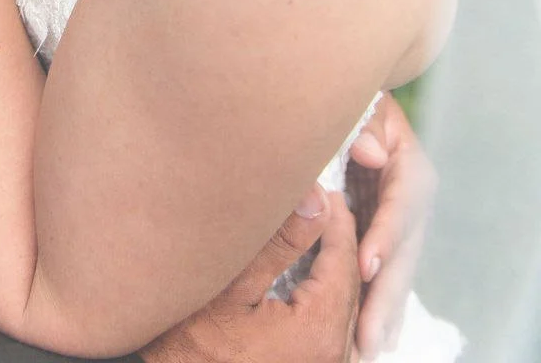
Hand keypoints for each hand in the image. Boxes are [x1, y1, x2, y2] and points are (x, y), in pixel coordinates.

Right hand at [142, 191, 359, 362]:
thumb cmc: (191, 342)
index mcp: (318, 331)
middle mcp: (330, 358)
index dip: (338, 225)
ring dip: (337, 276)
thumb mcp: (232, 284)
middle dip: (339, 247)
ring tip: (326, 241)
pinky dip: (331, 305)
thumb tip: (315, 199)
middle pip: (349, 290)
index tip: (329, 194)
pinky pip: (333, 336)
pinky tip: (319, 288)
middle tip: (329, 209)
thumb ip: (280, 241)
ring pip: (343, 314)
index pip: (343, 265)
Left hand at [347, 93, 434, 358]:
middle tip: (366, 334)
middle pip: (403, 254)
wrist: (362, 113)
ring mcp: (404, 228)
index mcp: (411, 171)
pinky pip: (388, 278)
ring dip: (383, 313)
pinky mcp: (388, 241)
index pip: (400, 207)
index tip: (365, 265)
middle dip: (385, 296)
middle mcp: (413, 206)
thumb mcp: (368, 108)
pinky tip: (373, 339)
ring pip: (397, 275)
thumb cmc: (359, 108)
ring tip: (366, 348)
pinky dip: (382, 310)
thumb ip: (368, 128)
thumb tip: (370, 153)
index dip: (384, 236)